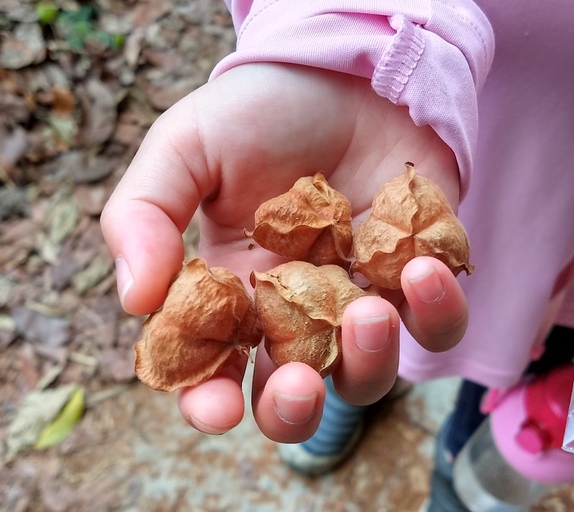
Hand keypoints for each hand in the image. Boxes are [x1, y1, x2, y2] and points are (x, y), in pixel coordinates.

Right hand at [101, 63, 468, 441]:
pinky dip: (437, 312)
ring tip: (369, 311)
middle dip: (294, 410)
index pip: (214, 372)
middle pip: (294, 398)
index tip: (216, 408)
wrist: (347, 63)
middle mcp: (295, 310)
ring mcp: (360, 297)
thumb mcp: (183, 148)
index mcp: (231, 292)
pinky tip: (422, 270)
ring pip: (368, 377)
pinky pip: (438, 325)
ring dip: (369, 360)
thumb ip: (143, 216)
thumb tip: (135, 301)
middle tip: (299, 386)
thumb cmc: (259, 107)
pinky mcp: (420, 274)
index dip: (209, 402)